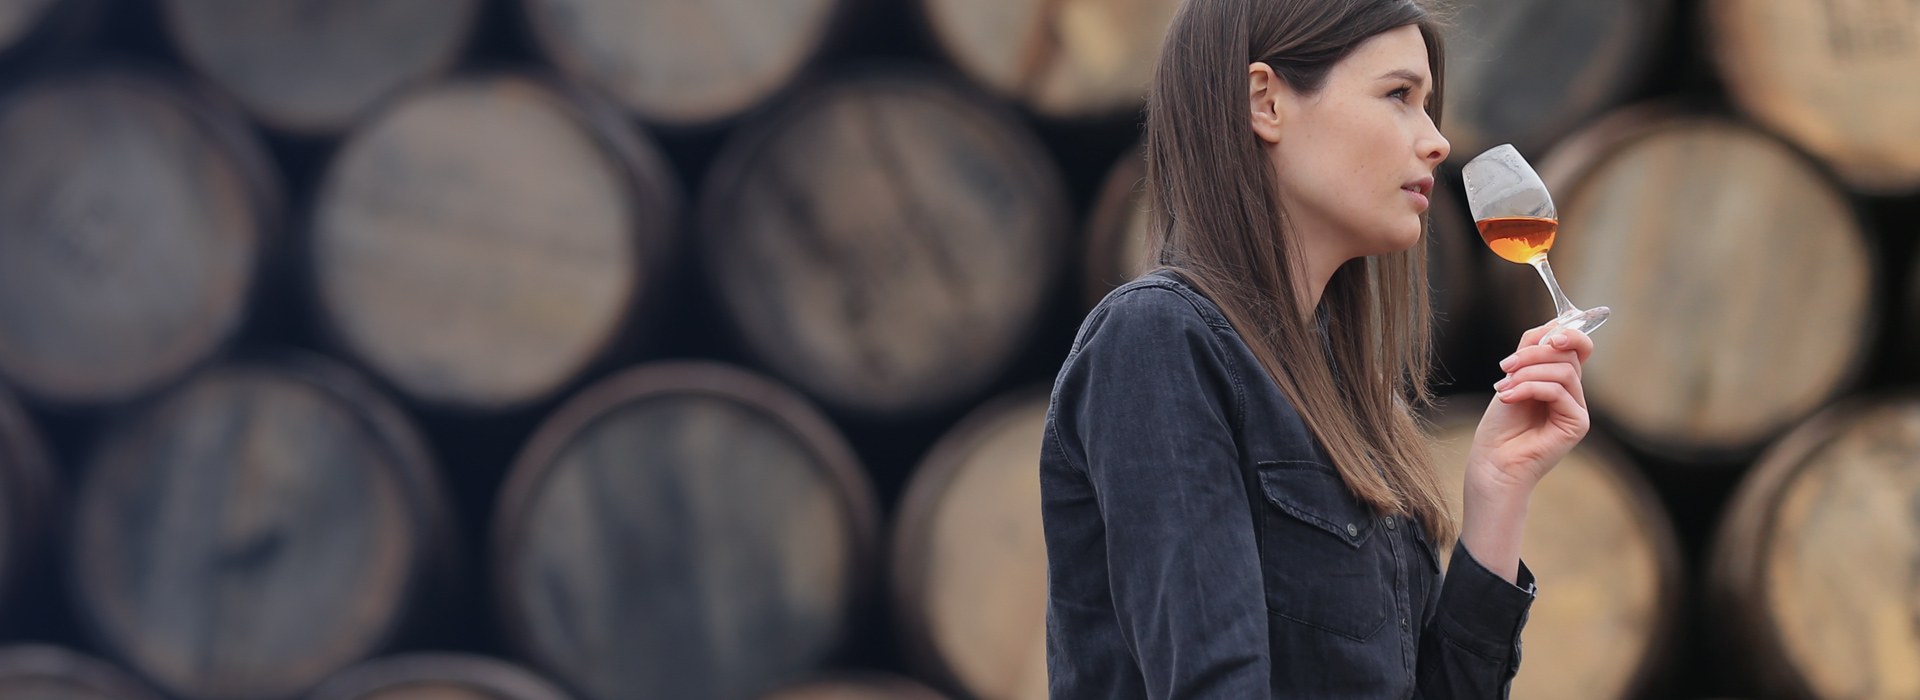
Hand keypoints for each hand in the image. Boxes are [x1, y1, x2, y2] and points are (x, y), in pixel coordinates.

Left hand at [1468, 324, 1592, 494]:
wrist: (1493, 462)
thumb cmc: (1500, 426)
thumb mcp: (1513, 377)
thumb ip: (1532, 351)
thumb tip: (1554, 323)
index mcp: (1560, 381)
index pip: (1579, 346)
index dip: (1568, 332)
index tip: (1545, 335)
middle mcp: (1573, 394)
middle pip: (1569, 353)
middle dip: (1533, 354)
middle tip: (1506, 367)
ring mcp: (1578, 409)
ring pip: (1564, 370)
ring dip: (1528, 373)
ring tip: (1504, 387)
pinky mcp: (1577, 424)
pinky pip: (1559, 391)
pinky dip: (1530, 388)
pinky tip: (1508, 398)